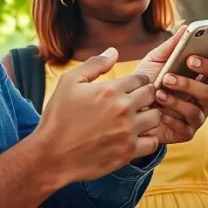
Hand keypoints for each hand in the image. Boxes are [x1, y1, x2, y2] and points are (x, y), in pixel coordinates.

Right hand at [35, 48, 159, 182]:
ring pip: (156, 117)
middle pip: (151, 94)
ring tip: (136, 119)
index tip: (130, 89)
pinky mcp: (128, 151)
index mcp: (110, 90)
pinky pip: (153, 142)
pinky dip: (148, 139)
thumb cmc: (58, 117)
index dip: (136, 82)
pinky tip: (135, 137)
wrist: (52, 155)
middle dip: (145, 96)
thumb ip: (94, 64)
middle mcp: (123, 109)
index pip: (141, 78)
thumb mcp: (69, 82)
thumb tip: (113, 52)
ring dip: (148, 116)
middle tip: (135, 102)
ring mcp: (128, 131)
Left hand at [133, 27, 207, 143]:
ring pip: (200, 106)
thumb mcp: (155, 61)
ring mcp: (197, 116)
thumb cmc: (147, 82)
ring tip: (160, 90)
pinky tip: (159, 113)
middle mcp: (203, 97)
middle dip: (204, 71)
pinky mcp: (186, 133)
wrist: (128, 111)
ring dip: (180, 97)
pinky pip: (186, 127)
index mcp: (200, 78)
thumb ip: (171, 46)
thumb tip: (186, 27)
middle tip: (188, 60)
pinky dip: (172, 118)